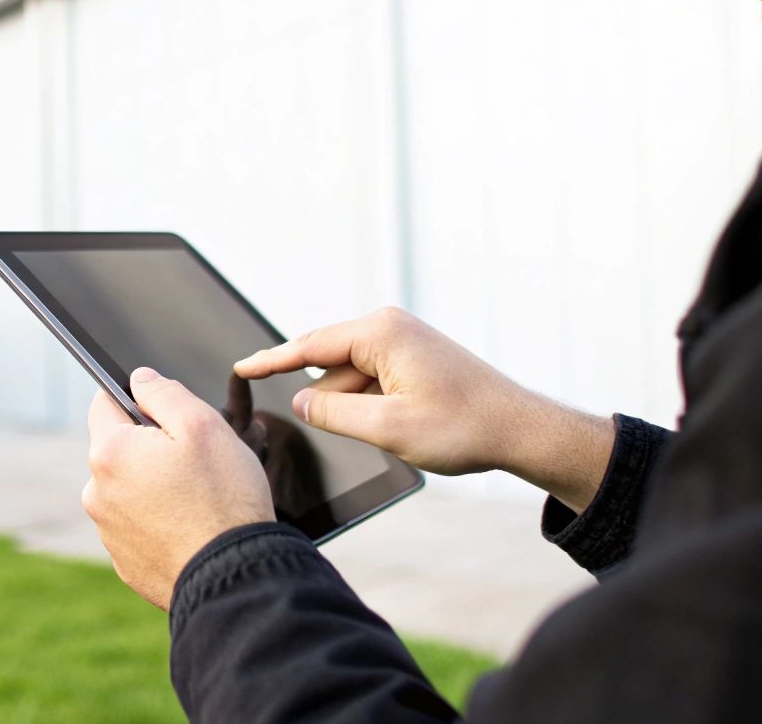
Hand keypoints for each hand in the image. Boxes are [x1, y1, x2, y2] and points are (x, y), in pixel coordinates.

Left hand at [83, 367, 274, 609]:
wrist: (233, 576)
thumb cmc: (223, 499)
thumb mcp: (203, 425)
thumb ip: (165, 393)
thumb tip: (139, 379)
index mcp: (110, 453)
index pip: (105, 403)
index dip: (137, 400)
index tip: (166, 414)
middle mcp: (97, 493)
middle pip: (118, 449)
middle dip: (149, 447)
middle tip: (194, 462)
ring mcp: (109, 532)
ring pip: (128, 489)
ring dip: (153, 486)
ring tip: (196, 499)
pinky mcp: (125, 562)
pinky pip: (138, 527)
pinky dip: (159, 522)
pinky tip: (191, 528)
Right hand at [233, 306, 614, 512]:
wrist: (520, 429)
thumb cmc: (463, 427)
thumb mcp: (387, 428)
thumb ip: (333, 413)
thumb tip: (301, 400)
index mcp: (380, 333)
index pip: (308, 345)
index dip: (270, 361)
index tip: (240, 367)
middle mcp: (389, 327)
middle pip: (329, 361)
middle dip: (325, 398)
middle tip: (343, 427)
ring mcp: (404, 340)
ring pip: (351, 376)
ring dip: (355, 407)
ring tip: (395, 435)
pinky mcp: (414, 357)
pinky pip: (372, 379)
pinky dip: (370, 404)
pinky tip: (393, 428)